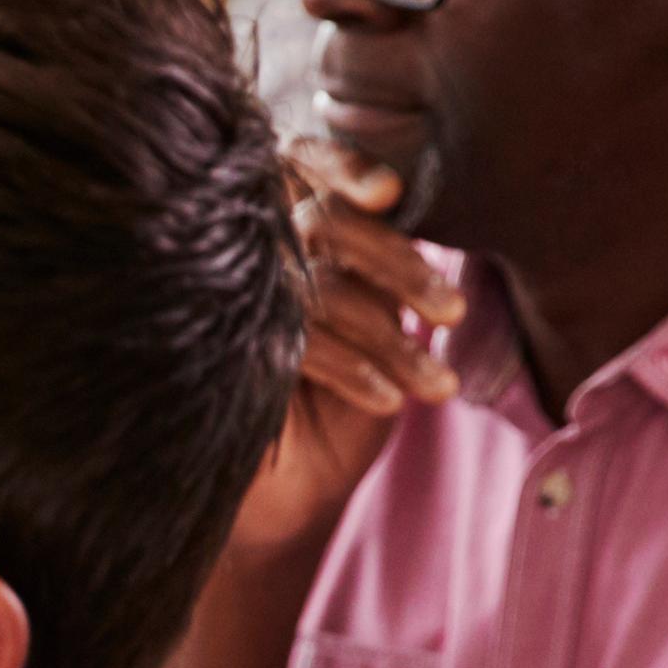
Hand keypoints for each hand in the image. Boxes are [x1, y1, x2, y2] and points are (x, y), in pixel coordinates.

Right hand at [235, 140, 462, 563]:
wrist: (282, 504)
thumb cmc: (335, 411)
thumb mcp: (374, 326)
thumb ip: (380, 268)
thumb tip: (409, 214)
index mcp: (283, 231)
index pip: (300, 164)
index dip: (340, 165)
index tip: (387, 194)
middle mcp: (247, 259)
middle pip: (322, 222)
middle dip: (396, 263)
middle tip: (448, 312)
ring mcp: (225, 306)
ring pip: (316, 284)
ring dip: (388, 337)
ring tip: (437, 386)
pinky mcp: (218, 357)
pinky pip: (296, 339)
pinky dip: (354, 367)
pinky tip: (387, 400)